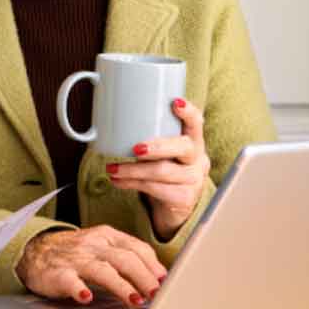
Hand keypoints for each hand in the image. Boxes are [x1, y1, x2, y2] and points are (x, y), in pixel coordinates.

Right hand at [16, 226, 166, 307]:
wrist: (34, 250)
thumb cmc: (76, 252)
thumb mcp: (103, 246)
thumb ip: (127, 256)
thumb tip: (158, 276)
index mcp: (107, 236)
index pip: (136, 247)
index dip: (153, 265)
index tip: (165, 281)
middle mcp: (93, 244)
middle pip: (124, 259)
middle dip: (144, 277)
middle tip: (156, 294)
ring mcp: (76, 258)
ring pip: (102, 270)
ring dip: (121, 285)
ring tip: (135, 300)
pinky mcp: (58, 273)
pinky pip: (69, 280)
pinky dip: (78, 289)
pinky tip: (87, 298)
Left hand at [107, 97, 209, 239]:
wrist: (174, 206)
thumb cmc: (164, 169)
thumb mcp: (163, 152)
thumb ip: (149, 138)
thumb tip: (110, 122)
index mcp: (194, 141)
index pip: (196, 123)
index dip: (188, 112)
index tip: (175, 102)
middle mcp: (198, 159)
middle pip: (183, 147)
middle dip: (157, 146)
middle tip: (135, 148)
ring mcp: (193, 180)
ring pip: (163, 171)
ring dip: (133, 170)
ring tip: (112, 168)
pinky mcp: (183, 198)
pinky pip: (155, 189)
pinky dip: (131, 183)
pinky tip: (118, 181)